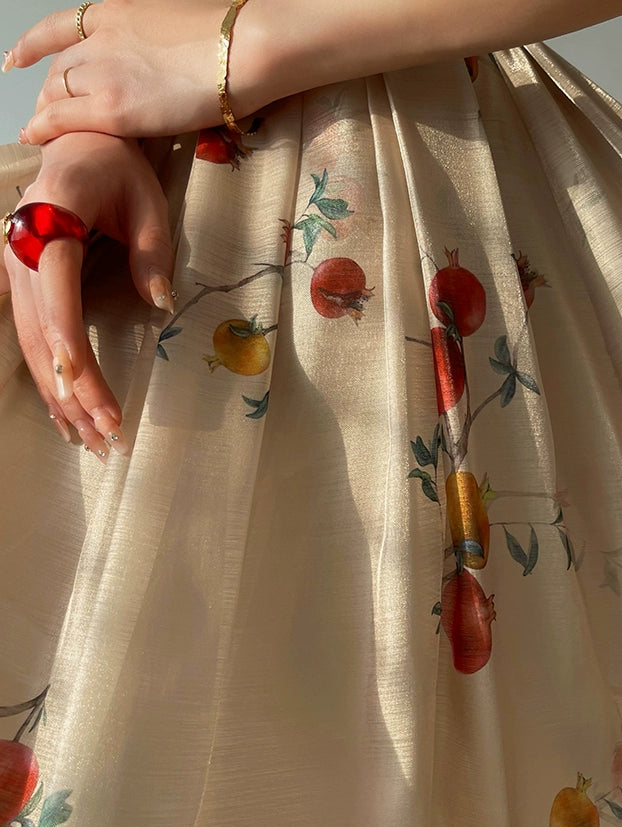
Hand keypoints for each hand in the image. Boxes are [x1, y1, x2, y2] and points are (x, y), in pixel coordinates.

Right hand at [3, 132, 173, 456]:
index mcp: (52, 220)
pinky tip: (65, 414)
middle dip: (73, 392)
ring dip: (60, 396)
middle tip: (109, 438)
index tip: (98, 403)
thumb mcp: (147, 200)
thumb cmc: (116, 168)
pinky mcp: (20, 282)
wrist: (76, 143)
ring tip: (91, 441)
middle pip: (42, 334)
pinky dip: (48, 377)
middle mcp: (20, 248)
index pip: (58, 300)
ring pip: (30, 343)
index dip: (75, 356)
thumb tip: (161, 303)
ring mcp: (14, 266)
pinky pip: (29, 336)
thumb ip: (152, 252)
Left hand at [7, 0, 264, 143]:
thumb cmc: (231, 43)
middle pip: (58, 68)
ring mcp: (104, 73)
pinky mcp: (112, 109)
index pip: (62, 27)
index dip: (34, 44)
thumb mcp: (179, 28)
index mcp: (118, 13)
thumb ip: (158, 45)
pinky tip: (34, 139)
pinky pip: (61, 119)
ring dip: (47, 113)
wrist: (242, 50)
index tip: (16, 57)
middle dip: (47, 92)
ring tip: (45, 133)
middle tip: (46, 114)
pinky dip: (42, 129)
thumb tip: (168, 62)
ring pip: (56, 93)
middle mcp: (101, 39)